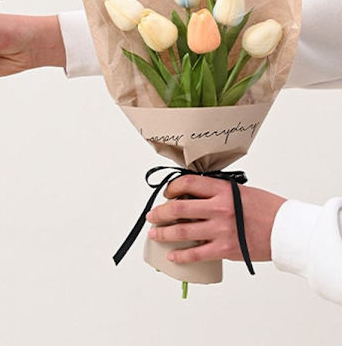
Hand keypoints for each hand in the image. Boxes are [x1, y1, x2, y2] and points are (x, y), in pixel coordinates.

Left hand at [145, 175, 285, 263]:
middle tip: (152, 215)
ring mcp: (220, 229)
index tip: (166, 194)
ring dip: (164, 232)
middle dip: (160, 212)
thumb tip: (193, 196)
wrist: (286, 229)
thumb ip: (216, 193)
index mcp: (221, 190)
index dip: (171, 188)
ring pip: (182, 231)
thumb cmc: (265, 208)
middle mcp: (218, 208)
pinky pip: (196, 253)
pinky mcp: (225, 249)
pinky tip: (172, 254)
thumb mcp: (239, 191)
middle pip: (178, 208)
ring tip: (154, 233)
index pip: (186, 184)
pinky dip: (181, 254)